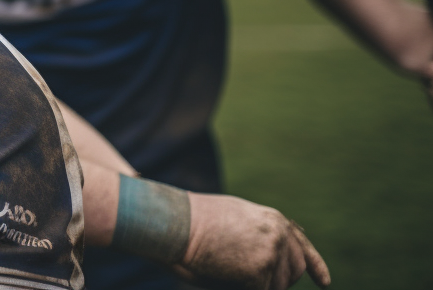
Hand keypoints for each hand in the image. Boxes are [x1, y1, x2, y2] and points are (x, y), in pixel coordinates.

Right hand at [175, 193, 329, 289]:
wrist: (176, 223)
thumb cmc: (192, 221)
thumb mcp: (234, 217)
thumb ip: (257, 234)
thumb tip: (268, 260)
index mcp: (274, 220)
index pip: (302, 246)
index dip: (315, 266)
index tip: (324, 282)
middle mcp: (279, 235)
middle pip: (294, 272)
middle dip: (278, 282)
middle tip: (255, 281)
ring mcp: (272, 253)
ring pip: (277, 287)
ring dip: (257, 286)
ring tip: (227, 270)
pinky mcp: (260, 272)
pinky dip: (241, 288)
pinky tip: (224, 276)